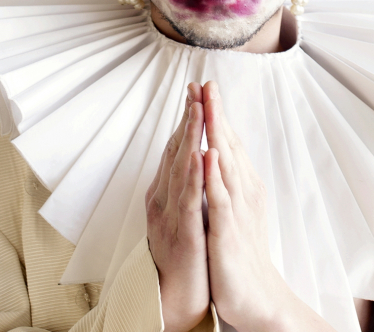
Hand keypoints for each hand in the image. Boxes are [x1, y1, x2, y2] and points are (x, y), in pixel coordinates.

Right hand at [145, 83, 208, 331]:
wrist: (178, 294)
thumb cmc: (183, 248)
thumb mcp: (181, 207)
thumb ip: (182, 180)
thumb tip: (191, 150)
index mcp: (167, 189)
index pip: (178, 146)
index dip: (187, 118)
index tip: (196, 91)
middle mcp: (164, 196)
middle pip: (177, 150)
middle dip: (187, 118)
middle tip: (195, 88)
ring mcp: (172, 213)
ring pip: (181, 168)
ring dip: (189, 137)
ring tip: (197, 109)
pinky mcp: (184, 231)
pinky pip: (189, 199)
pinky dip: (193, 175)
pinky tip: (200, 155)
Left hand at [203, 81, 287, 331]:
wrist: (256, 294)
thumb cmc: (242, 247)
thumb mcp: (236, 205)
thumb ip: (228, 178)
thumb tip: (217, 150)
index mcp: (242, 183)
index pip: (228, 141)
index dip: (216, 113)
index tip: (204, 87)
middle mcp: (244, 190)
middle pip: (229, 144)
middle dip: (216, 113)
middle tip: (206, 83)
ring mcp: (237, 209)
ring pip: (225, 163)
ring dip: (216, 133)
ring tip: (208, 105)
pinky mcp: (228, 231)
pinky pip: (220, 199)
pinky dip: (215, 176)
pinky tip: (209, 155)